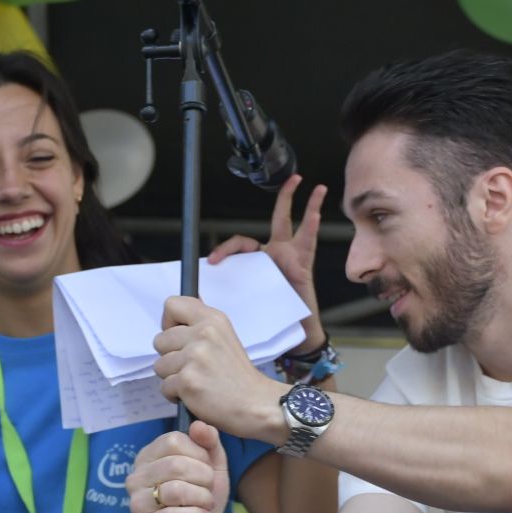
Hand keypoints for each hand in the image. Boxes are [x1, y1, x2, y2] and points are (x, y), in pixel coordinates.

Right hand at [130, 421, 231, 512]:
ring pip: (175, 491)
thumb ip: (209, 441)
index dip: (199, 454)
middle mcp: (136, 477)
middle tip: (209, 489)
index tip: (207, 467)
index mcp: (148, 456)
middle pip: (175, 465)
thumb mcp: (213, 464)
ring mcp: (136, 503)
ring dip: (201, 498)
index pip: (173, 441)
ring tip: (206, 504)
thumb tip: (198, 424)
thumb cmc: (204, 494)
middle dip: (204, 478)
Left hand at [154, 296, 282, 437]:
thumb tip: (175, 317)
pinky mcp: (187, 381)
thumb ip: (200, 325)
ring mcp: (194, 357)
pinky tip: (196, 395)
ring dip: (173, 377)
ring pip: (159, 365)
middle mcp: (203, 334)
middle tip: (194, 367)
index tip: (180, 338)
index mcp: (212, 319)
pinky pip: (164, 387)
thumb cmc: (238, 376)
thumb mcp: (225, 337)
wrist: (256, 404)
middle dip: (171, 357)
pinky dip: (176, 395)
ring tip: (197, 381)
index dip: (169, 323)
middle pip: (159, 340)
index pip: (171, 304)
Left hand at [207, 172, 327, 351]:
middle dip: (285, 198)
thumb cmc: (272, 317)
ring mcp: (293, 256)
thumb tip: (196, 297)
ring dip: (304, 203)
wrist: (296, 333)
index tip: (213, 261)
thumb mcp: (244, 300)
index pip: (242, 243)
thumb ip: (228, 292)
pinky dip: (311, 225)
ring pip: (296, 225)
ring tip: (309, 184)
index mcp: (260, 261)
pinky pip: (308, 241)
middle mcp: (278, 253)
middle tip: (292, 179)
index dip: (225, 248)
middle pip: (279, 219)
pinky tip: (315, 212)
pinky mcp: (304, 264)